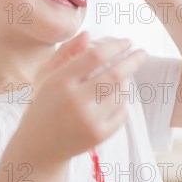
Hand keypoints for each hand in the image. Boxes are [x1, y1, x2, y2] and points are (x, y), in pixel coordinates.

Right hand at [17, 31, 145, 168]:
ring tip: (121, 78)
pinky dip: (123, 102)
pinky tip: (115, 99)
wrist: (39, 147)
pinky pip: (122, 112)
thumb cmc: (44, 105)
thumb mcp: (46, 76)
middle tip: (142, 53)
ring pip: (120, 93)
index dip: (115, 46)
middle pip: (115, 75)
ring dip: (126, 82)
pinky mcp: (99, 136)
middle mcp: (75, 101)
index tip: (128, 41)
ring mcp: (88, 120)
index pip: (95, 56)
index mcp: (60, 82)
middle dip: (133, 60)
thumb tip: (88, 34)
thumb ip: (66, 53)